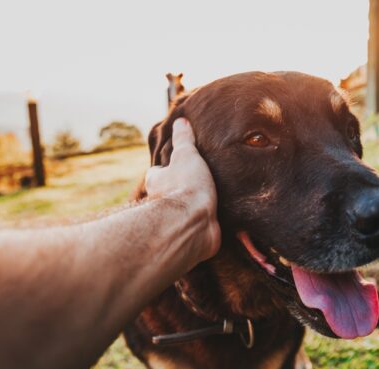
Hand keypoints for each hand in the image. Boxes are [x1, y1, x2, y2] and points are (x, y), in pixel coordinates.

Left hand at [144, 118, 220, 262]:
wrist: (194, 223)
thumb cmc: (186, 186)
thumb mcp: (186, 155)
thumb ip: (184, 139)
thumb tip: (180, 121)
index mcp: (157, 182)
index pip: (157, 172)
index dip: (166, 168)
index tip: (177, 164)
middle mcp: (162, 203)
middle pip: (168, 193)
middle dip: (179, 190)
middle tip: (197, 183)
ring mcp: (178, 221)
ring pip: (184, 212)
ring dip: (194, 209)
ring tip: (214, 200)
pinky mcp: (194, 236)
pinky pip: (201, 228)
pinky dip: (208, 225)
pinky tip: (221, 220)